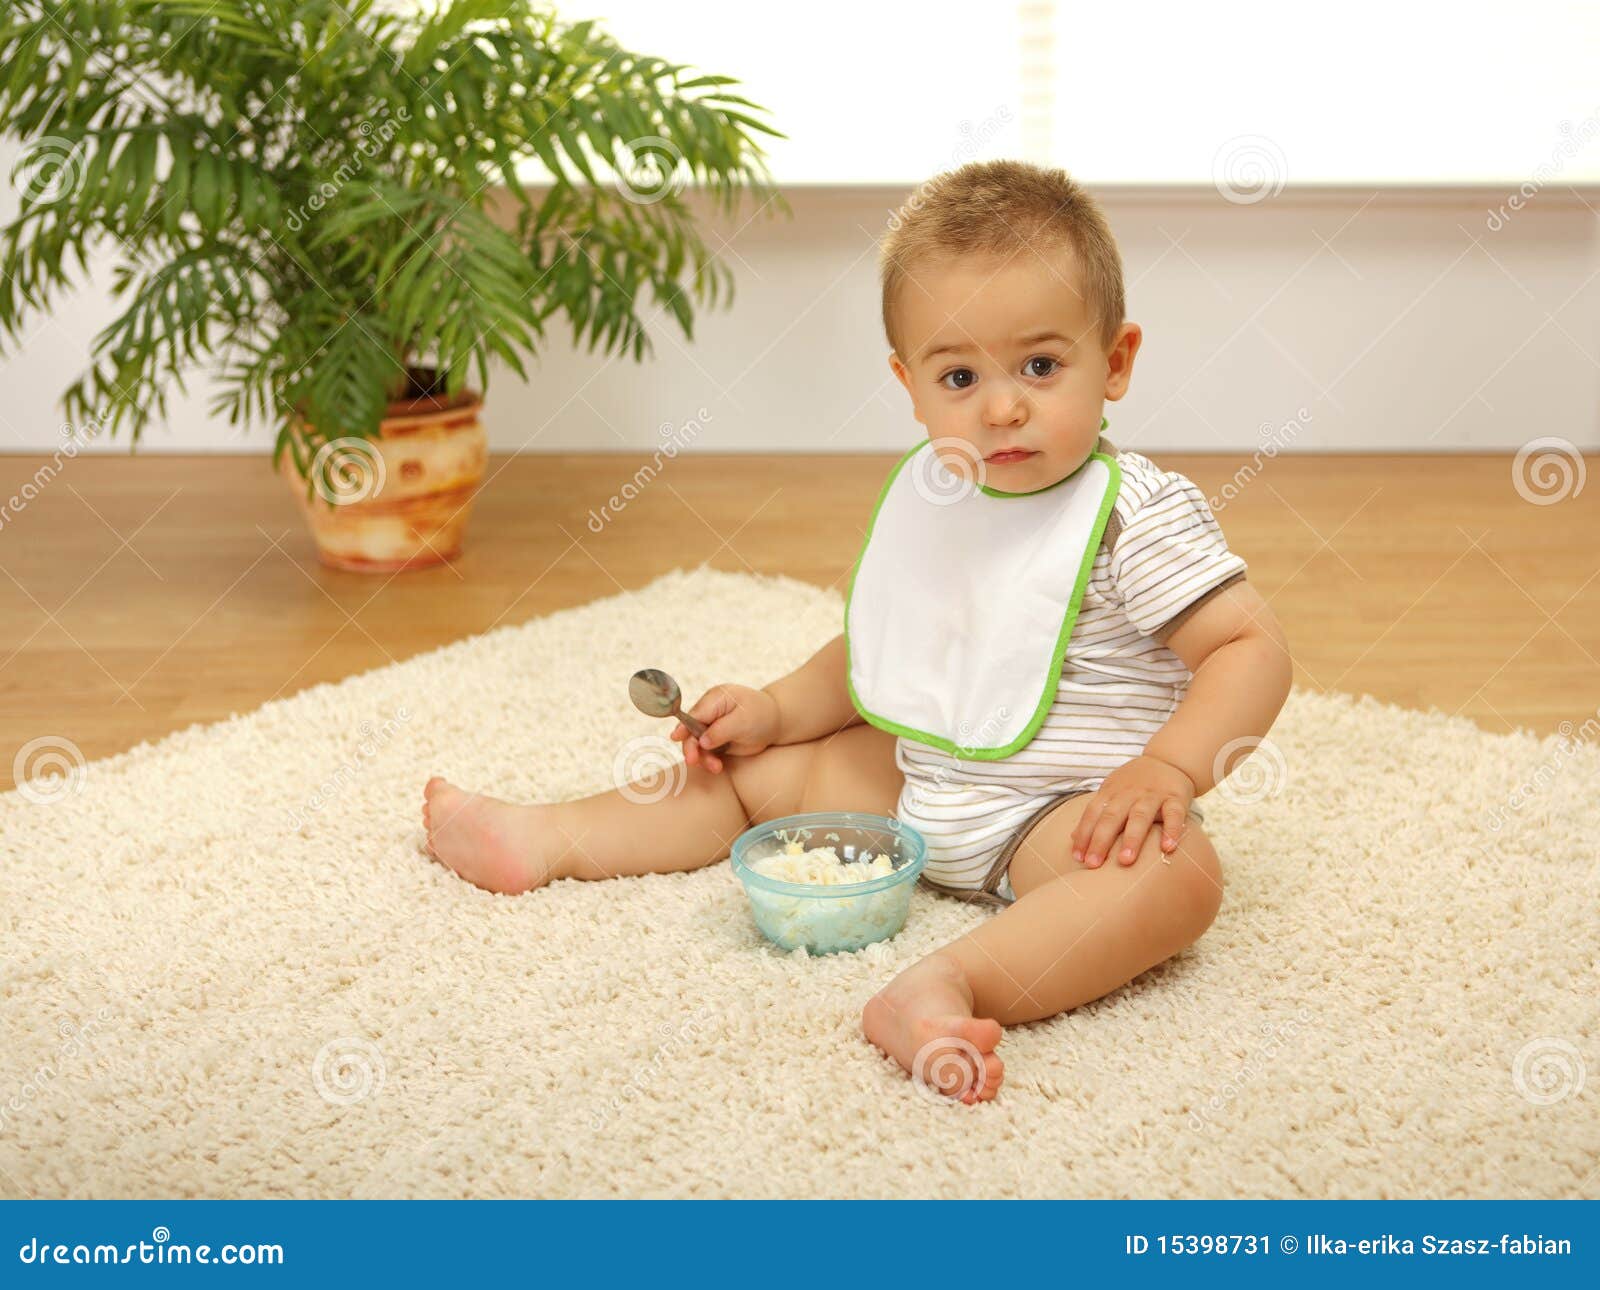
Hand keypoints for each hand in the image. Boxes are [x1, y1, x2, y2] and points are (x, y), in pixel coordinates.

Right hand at [668, 684, 781, 773]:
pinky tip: (717, 767)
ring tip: (716, 767)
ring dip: (703, 757)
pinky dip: (709, 761)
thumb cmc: (761, 715)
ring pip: (697, 744)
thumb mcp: (744, 721)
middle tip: (693, 761)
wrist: (775, 723)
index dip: (684, 726)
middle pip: (691, 730)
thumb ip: (721, 730)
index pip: (695, 713)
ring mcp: (711, 726)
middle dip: (691, 747)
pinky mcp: (715, 740)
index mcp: (715, 700)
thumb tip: (702, 741)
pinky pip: (705, 752)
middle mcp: (709, 712)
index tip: (676, 737)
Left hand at [1070, 754, 1195, 867]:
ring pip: (1140, 816)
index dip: (1084, 835)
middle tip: (1093, 864)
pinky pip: (1174, 815)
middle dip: (1101, 840)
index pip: (1093, 813)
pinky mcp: (1176, 798)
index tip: (1078, 858)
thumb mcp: (1111, 792)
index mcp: (1111, 792)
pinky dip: (1172, 830)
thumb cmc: (1135, 783)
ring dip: (1132, 838)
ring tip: (1125, 860)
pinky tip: (1167, 848)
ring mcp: (1153, 795)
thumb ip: (1095, 814)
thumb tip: (1073, 838)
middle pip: (1112, 817)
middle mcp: (1129, 793)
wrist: (1169, 760)